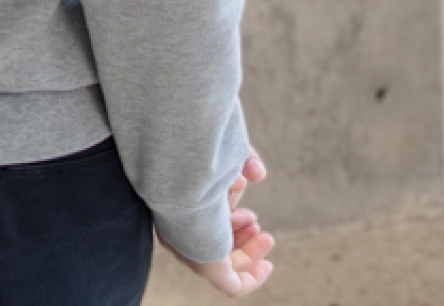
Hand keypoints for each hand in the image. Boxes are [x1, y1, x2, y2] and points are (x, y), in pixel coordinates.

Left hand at [170, 153, 273, 296]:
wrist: (179, 176)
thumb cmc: (195, 160)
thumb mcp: (223, 157)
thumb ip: (242, 161)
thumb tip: (257, 174)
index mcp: (177, 207)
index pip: (201, 220)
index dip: (229, 217)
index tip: (248, 212)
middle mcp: (181, 232)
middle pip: (212, 241)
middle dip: (239, 232)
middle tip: (254, 221)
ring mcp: (193, 252)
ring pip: (224, 262)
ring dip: (249, 250)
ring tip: (262, 235)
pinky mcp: (208, 269)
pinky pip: (233, 285)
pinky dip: (252, 278)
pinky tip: (266, 265)